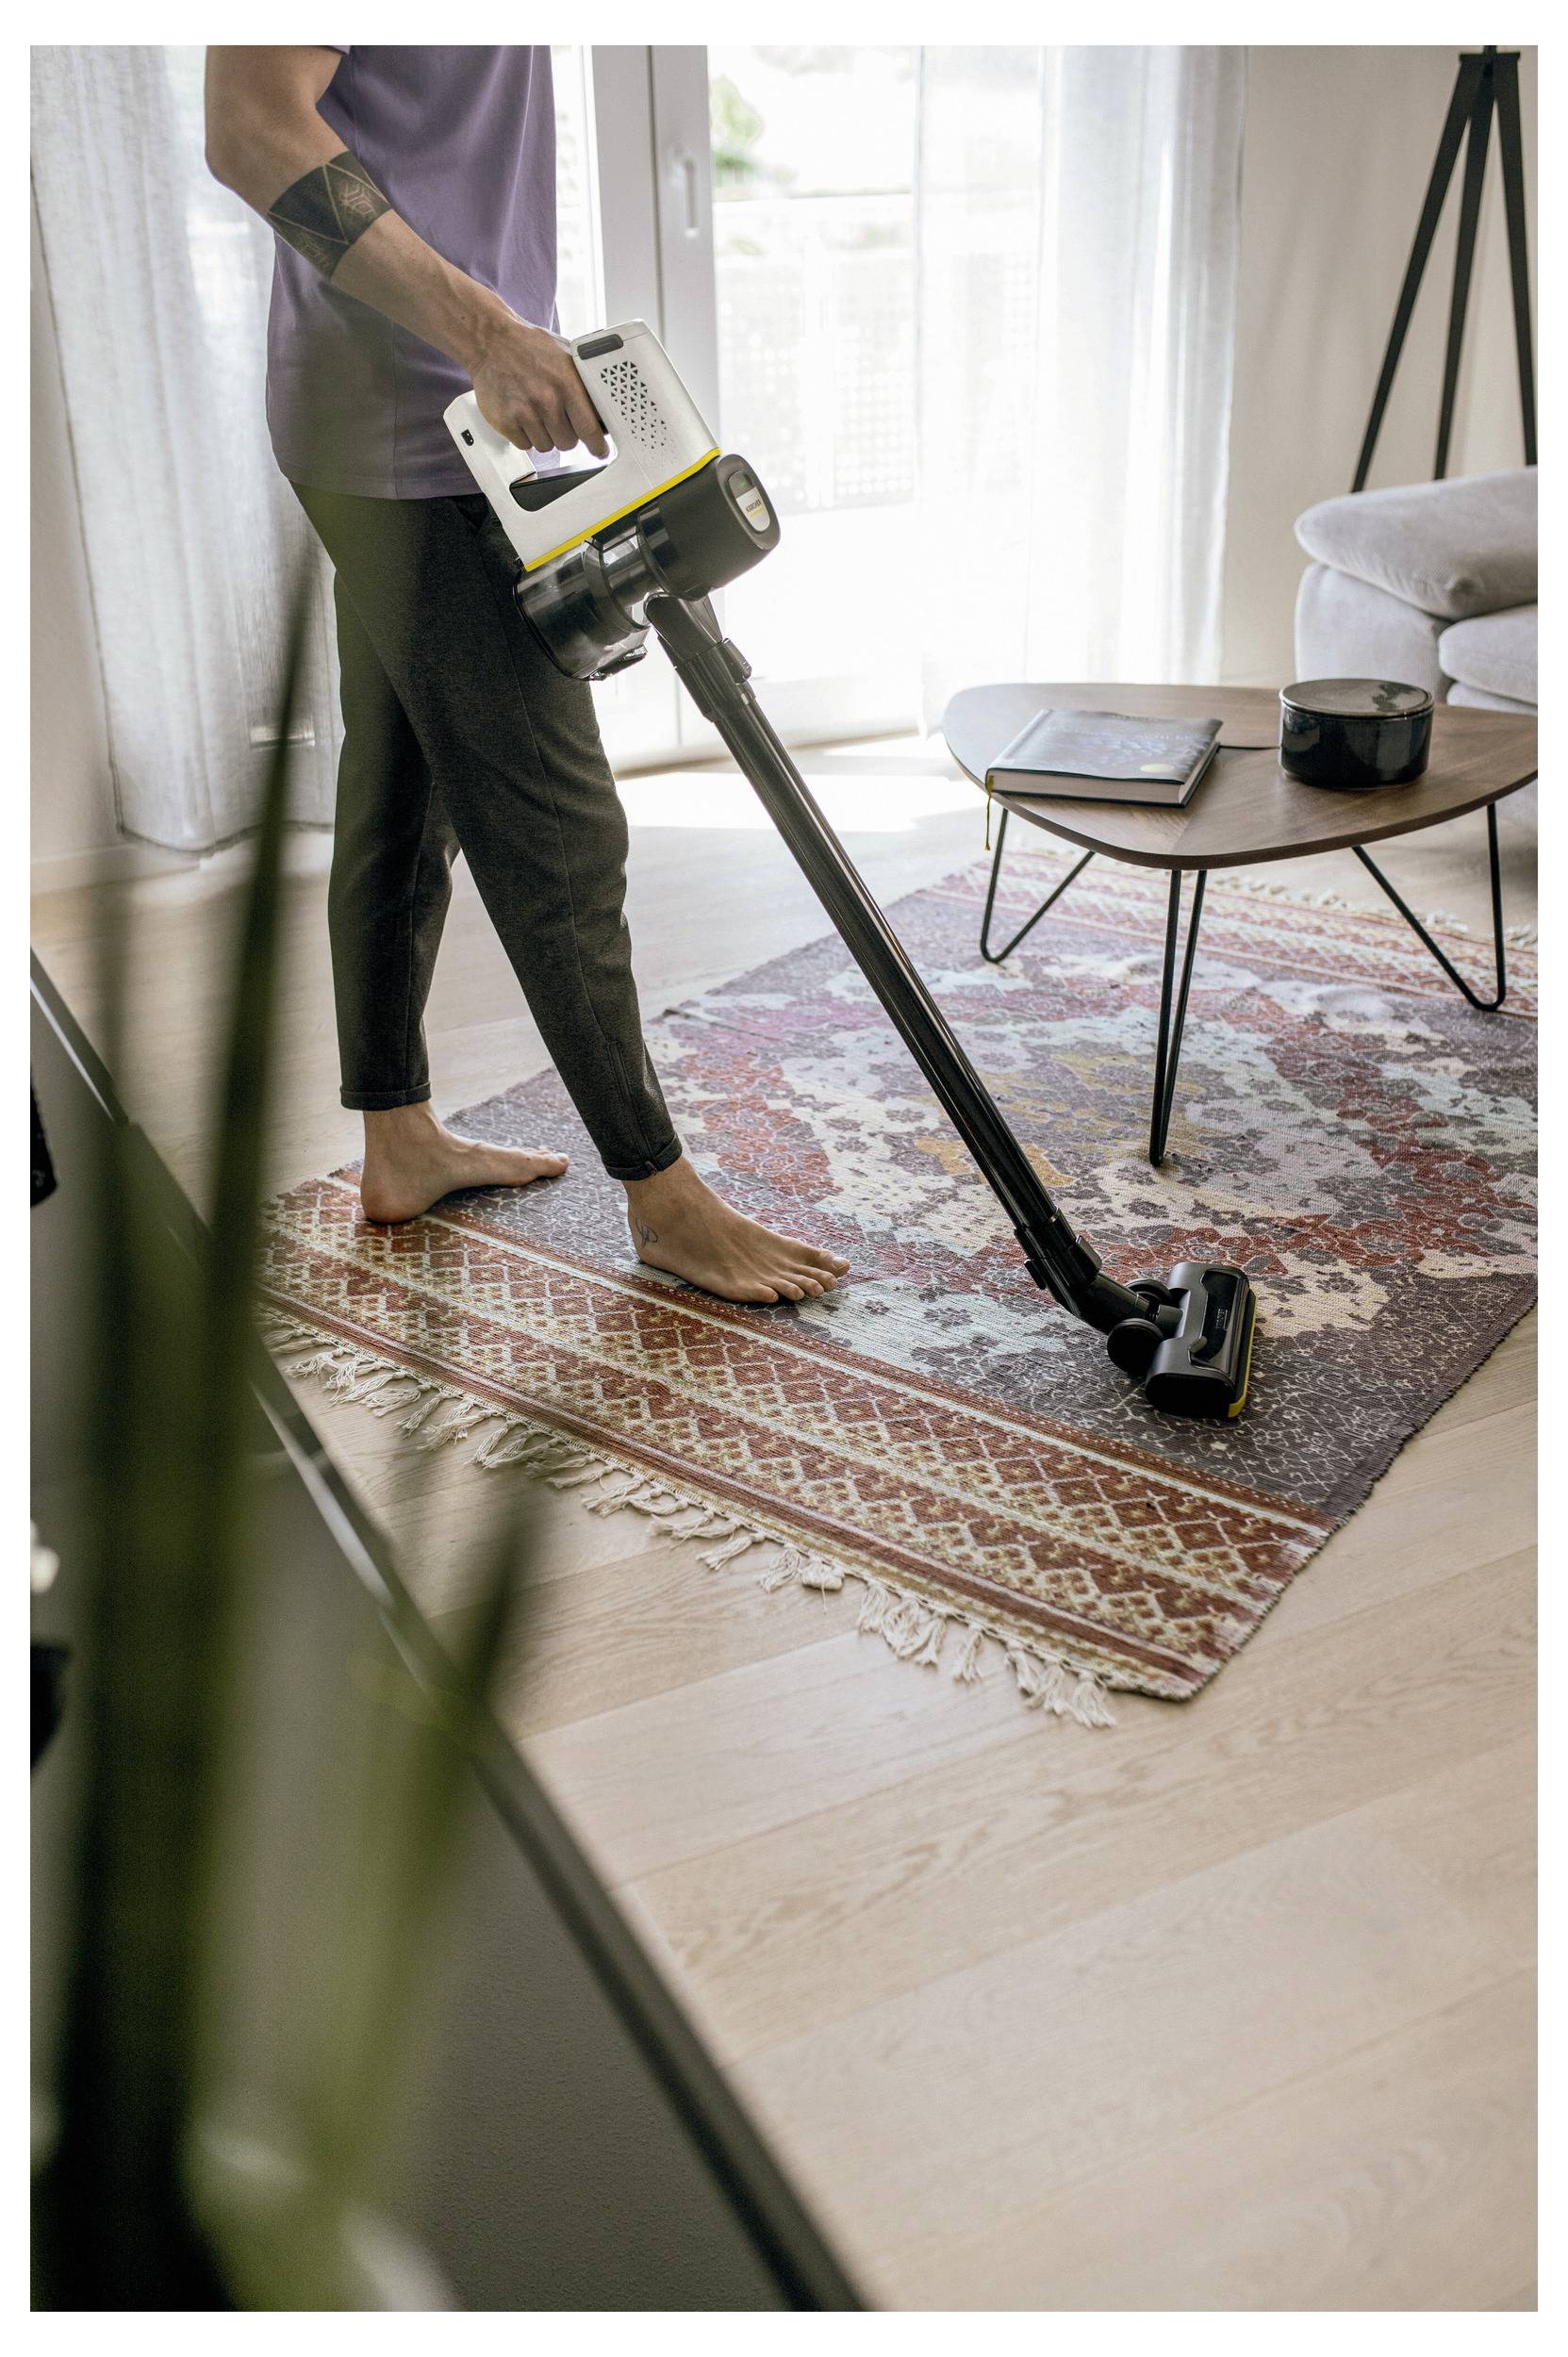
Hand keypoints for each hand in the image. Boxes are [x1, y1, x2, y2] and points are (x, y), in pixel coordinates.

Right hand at [470, 316, 608, 458]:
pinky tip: (522, 415)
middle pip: (568, 443)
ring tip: (536, 411)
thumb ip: (583, 381)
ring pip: (546, 446)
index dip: (597, 445)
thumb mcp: (564, 354)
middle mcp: (547, 400)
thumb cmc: (528, 346)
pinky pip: (525, 446)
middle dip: (565, 434)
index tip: (600, 451)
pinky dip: (525, 435)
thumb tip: (600, 407)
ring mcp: (525, 412)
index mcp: (567, 384)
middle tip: (557, 417)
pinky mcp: (506, 422)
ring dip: (544, 435)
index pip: (589, 428)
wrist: (490, 341)